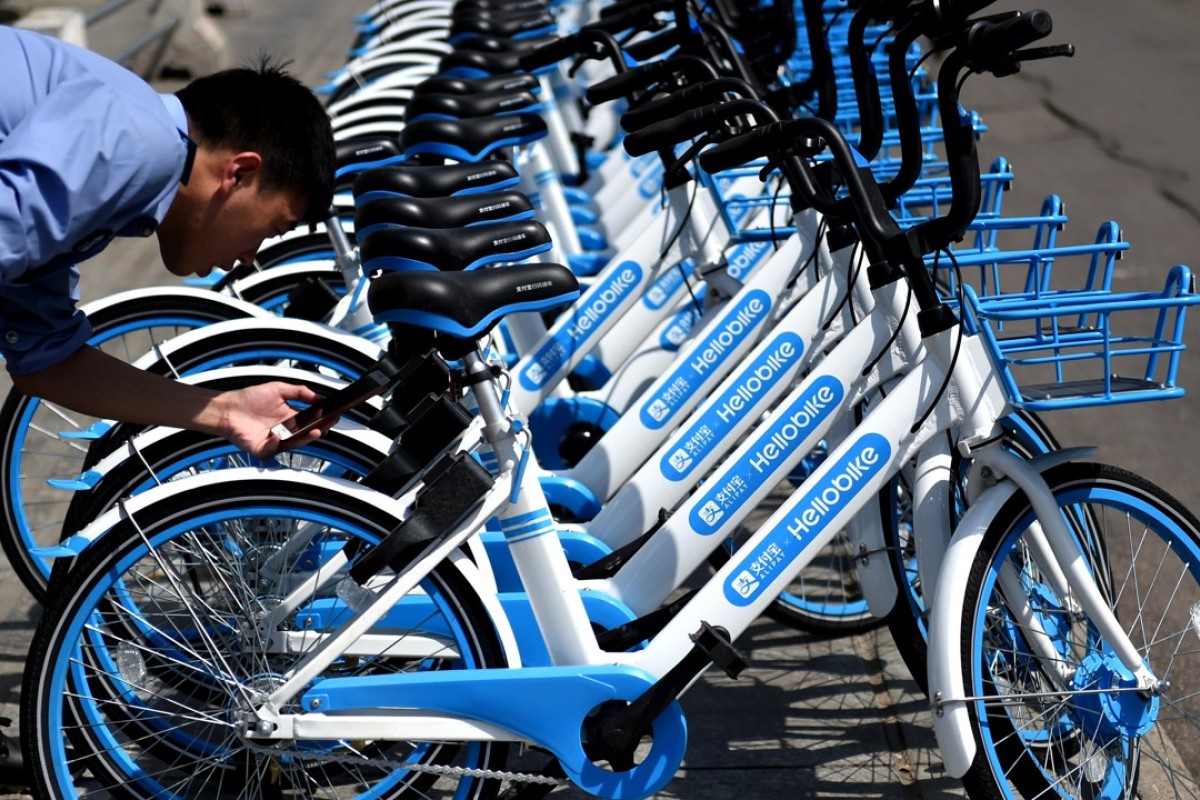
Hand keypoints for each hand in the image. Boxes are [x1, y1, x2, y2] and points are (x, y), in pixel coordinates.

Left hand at [214, 381, 336, 459]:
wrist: (228, 408)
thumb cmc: (249, 398)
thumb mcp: (279, 389)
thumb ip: (300, 392)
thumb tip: (320, 396)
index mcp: (290, 418)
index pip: (311, 421)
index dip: (323, 419)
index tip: (334, 415)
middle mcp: (285, 431)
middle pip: (306, 434)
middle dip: (319, 429)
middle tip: (328, 424)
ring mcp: (275, 442)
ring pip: (294, 444)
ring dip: (304, 438)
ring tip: (314, 430)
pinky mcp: (262, 450)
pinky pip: (274, 450)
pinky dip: (277, 444)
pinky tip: (280, 435)